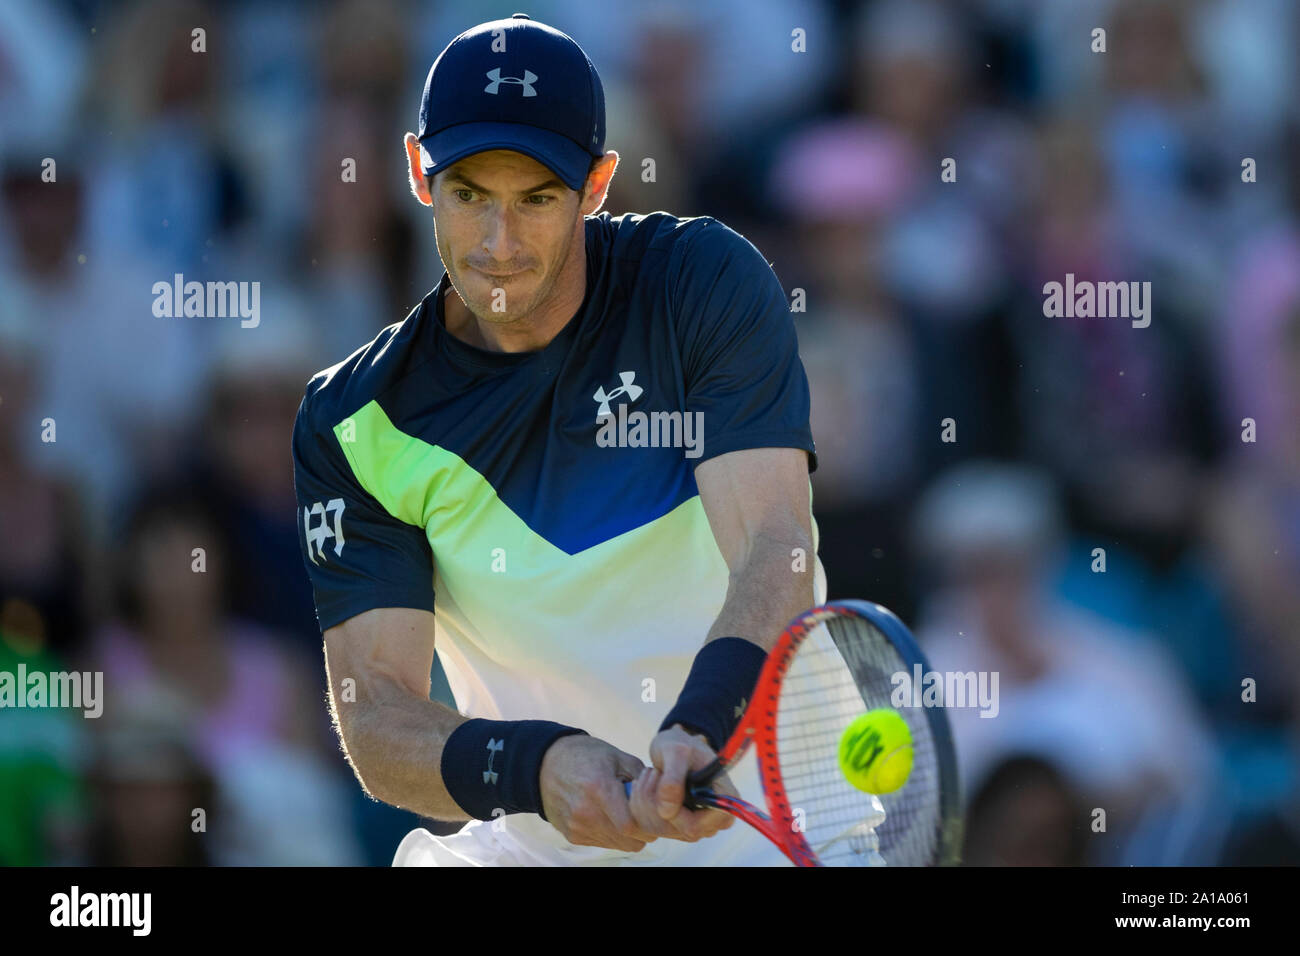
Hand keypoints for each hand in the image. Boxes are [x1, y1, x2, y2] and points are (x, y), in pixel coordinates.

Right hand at [538, 734, 656, 851]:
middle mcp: (586, 812)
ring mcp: (577, 826)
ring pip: (617, 845)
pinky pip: (602, 843)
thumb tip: (662, 794)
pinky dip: (611, 834)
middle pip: (628, 840)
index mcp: (599, 788)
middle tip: (644, 814)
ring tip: (625, 812)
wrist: (544, 764)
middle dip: (643, 830)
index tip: (652, 811)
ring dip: (628, 834)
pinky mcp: (572, 835)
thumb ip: (641, 776)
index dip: (648, 822)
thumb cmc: (584, 756)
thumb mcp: (616, 756)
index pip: (631, 825)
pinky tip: (608, 815)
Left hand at [631, 725, 735, 841]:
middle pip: (684, 832)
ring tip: (647, 776)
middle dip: (659, 807)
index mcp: (725, 798)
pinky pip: (657, 827)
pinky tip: (644, 785)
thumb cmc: (680, 743)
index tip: (663, 791)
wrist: (674, 745)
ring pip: (667, 831)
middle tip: (651, 774)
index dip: (678, 816)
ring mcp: (700, 821)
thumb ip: (672, 779)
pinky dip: (644, 807)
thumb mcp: (676, 751)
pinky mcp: (683, 823)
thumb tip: (667, 813)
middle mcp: (716, 816)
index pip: (700, 826)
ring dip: (648, 804)